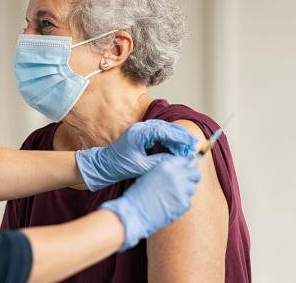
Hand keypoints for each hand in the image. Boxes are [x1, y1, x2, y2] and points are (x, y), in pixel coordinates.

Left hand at [76, 120, 196, 190]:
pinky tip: (175, 150)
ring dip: (175, 139)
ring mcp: (140, 131)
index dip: (180, 137)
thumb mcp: (141, 167)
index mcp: (139, 133)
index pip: (165, 131)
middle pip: (166, 128)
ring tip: (187, 149)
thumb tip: (177, 160)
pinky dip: (168, 141)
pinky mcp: (141, 137)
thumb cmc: (118, 167)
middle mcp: (140, 128)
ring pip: (164, 131)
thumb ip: (159, 162)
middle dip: (180, 137)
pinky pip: (159, 135)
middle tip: (193, 147)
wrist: (102, 167)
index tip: (192, 143)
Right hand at [100, 156, 199, 250]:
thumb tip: (180, 170)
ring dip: (185, 191)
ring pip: (192, 188)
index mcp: (167, 165)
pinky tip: (170, 205)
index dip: (186, 167)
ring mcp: (182, 190)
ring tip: (171, 197)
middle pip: (195, 174)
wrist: (134, 213)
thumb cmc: (138, 195)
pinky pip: (188, 201)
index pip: (186, 161)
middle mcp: (177, 175)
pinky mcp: (184, 204)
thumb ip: (166, 170)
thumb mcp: (150, 174)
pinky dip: (181, 204)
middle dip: (191, 178)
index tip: (185, 171)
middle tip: (184, 184)